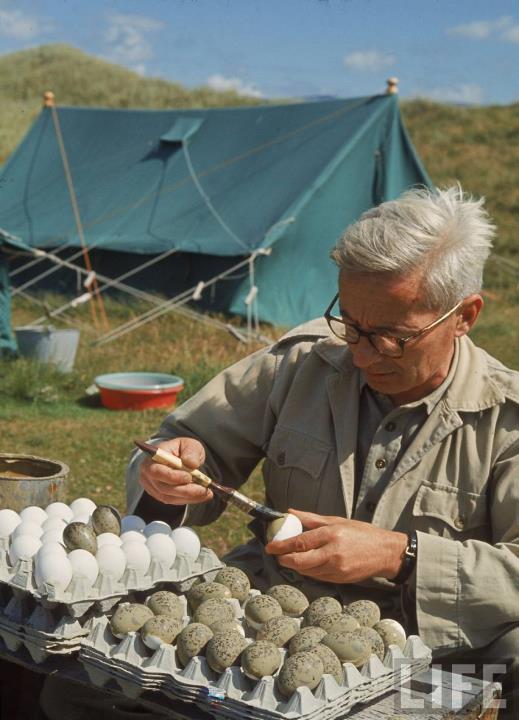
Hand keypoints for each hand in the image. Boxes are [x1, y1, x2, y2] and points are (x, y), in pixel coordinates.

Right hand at [139, 437, 213, 505]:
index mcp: (152, 458)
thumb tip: (191, 464)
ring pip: (169, 497)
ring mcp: (152, 487)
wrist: (178, 457)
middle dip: (184, 490)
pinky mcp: (160, 495)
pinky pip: (174, 501)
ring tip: (206, 493)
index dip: (172, 476)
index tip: (189, 477)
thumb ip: (191, 452)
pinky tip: (202, 496)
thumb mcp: (189, 444)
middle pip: (163, 487)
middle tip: (203, 489)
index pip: (156, 471)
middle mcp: (148, 474)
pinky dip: (189, 499)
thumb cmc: (183, 449)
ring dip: (189, 497)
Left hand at [265, 509, 407, 583]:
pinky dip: (309, 570)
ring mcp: (337, 569)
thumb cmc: (361, 533)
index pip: (300, 542)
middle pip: (300, 562)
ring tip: (291, 557)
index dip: (282, 546)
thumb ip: (311, 518)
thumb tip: (289, 513)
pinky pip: (318, 577)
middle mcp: (333, 553)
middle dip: (285, 560)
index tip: (270, 546)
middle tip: (277, 555)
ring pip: (307, 571)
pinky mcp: (340, 579)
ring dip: (296, 566)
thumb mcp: (336, 520)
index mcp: (331, 534)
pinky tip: (308, 563)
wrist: (385, 552)